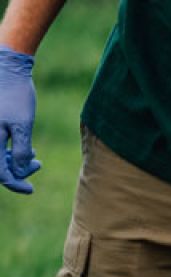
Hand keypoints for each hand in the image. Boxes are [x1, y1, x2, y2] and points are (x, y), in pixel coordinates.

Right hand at [1, 47, 39, 194]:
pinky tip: (26, 145)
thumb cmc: (14, 94)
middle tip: (38, 164)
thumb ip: (19, 151)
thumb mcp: (22, 125)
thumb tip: (18, 172)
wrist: (6, 66)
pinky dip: (9, 147)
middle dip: (18, 169)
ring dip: (15, 158)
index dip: (15, 183)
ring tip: (33, 154)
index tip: (31, 189)